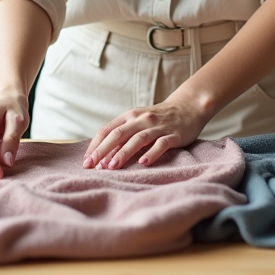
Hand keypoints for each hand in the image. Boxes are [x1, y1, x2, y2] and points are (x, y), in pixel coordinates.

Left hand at [83, 96, 209, 170]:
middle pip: (119, 134)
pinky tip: (143, 163)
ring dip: (123, 153)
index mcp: (130, 116)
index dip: (95, 145)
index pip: (107, 130)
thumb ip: (123, 135)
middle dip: (103, 150)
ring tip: (112, 167)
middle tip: (92, 166)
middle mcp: (142, 119)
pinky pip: (161, 144)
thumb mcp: (138, 121)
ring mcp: (158, 127)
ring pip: (138, 139)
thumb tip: (102, 157)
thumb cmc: (158, 119)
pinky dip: (152, 153)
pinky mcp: (173, 135)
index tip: (86, 161)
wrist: (188, 107)